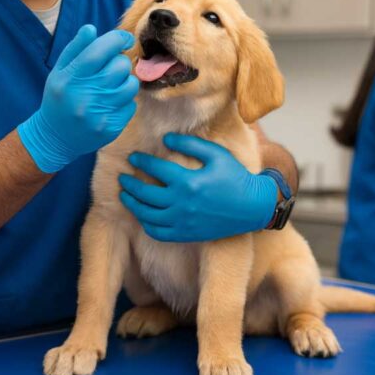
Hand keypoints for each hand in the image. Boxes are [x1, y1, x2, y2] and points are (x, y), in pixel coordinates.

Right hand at [18, 24, 138, 172]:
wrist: (56, 137)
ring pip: (130, 85)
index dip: (117, 39)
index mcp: (70, 79)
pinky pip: (131, 104)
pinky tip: (110, 103)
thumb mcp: (60, 71)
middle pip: (120, 66)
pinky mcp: (112, 127)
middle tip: (111, 67)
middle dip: (119, 61)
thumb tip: (92, 28)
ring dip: (125, 80)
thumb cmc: (59, 97)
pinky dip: (124, 100)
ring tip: (112, 85)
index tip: (124, 38)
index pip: (99, 51)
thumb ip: (76, 48)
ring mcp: (100, 114)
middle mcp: (85, 96)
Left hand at [119, 133, 277, 241]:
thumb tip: (166, 139)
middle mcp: (182, 204)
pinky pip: (158, 232)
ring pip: (147, 215)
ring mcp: (183, 222)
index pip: (156, 169)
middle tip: (123, 177)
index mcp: (188, 182)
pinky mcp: (186, 234)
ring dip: (133, 205)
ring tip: (126, 196)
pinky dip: (146, 224)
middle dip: (130, 184)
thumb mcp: (216, 155)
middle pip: (146, 194)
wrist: (252, 207)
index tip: (133, 157)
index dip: (141, 162)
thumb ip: (190, 144)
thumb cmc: (235, 178)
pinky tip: (143, 215)